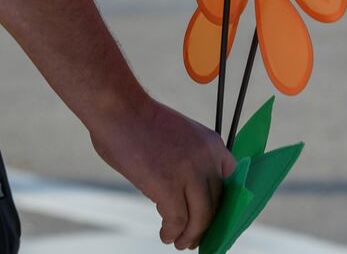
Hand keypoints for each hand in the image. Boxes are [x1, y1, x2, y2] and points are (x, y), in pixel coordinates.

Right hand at [89, 99, 237, 248]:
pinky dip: (172, 232)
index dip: (223, 205)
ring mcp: (189, 173)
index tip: (214, 219)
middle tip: (197, 238)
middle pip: (216, 205)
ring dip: (191, 235)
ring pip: (200, 218)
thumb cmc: (135, 118)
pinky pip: (177, 220)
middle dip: (207, 226)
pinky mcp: (167, 186)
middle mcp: (206, 160)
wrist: (115, 106)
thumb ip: (187, 160)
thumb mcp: (177, 134)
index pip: (231, 183)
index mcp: (212, 144)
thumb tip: (179, 192)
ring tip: (180, 243)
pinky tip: (165, 235)